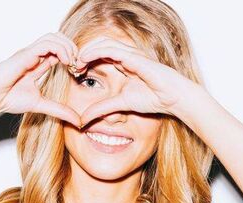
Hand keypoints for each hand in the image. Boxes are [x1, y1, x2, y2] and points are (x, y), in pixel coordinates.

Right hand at [0, 32, 80, 125]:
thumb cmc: (7, 99)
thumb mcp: (40, 105)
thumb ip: (59, 110)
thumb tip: (78, 121)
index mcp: (38, 63)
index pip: (60, 51)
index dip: (73, 58)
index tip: (79, 72)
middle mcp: (34, 55)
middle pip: (59, 38)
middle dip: (74, 49)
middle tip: (79, 66)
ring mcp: (30, 53)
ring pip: (54, 37)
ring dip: (68, 47)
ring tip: (73, 63)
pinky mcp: (25, 54)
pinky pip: (46, 44)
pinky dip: (60, 49)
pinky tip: (66, 62)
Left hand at [74, 35, 197, 126]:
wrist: (172, 98)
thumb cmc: (153, 98)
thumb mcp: (120, 104)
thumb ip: (102, 109)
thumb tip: (83, 120)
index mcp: (122, 64)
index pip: (98, 56)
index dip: (84, 61)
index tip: (73, 73)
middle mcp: (124, 56)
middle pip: (97, 46)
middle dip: (82, 54)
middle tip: (70, 66)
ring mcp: (129, 54)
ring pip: (101, 43)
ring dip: (85, 51)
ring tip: (74, 63)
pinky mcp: (133, 56)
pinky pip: (110, 49)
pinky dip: (94, 52)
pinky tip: (83, 59)